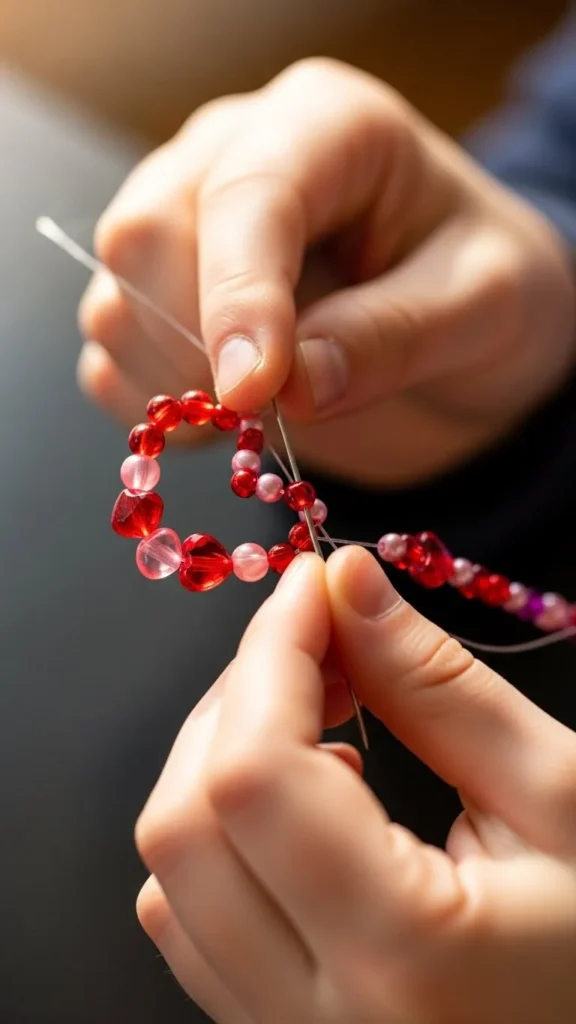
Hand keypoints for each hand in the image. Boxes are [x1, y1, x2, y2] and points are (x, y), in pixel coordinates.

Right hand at [78, 60, 574, 484]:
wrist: (465, 325)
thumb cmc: (486, 287)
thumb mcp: (484, 304)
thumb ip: (394, 336)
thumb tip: (293, 387)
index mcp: (324, 125)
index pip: (244, 195)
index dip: (238, 296)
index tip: (255, 392)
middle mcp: (233, 158)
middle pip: (143, 235)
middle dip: (194, 343)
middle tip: (266, 409)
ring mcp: (187, 229)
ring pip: (115, 300)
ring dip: (171, 383)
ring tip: (258, 415)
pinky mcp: (165, 299)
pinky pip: (112, 357)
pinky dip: (153, 408)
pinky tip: (222, 422)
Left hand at [135, 550, 575, 1023]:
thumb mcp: (558, 793)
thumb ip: (439, 685)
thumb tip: (348, 583)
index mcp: (405, 958)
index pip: (256, 775)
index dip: (270, 654)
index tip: (313, 587)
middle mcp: (317, 1022)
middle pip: (185, 823)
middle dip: (237, 698)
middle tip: (319, 643)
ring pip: (169, 877)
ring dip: (220, 762)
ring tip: (320, 719)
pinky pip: (192, 922)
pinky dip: (222, 832)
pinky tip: (309, 801)